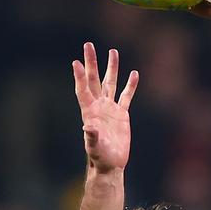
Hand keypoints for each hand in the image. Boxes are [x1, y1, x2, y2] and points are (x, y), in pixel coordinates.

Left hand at [73, 42, 137, 173]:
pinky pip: (126, 96)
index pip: (83, 90)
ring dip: (112, 68)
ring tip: (113, 51)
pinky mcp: (122, 114)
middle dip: (91, 63)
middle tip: (88, 45)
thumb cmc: (100, 158)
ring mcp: (110, 109)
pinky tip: (134, 74)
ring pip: (111, 83)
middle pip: (94, 80)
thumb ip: (91, 137)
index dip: (79, 76)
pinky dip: (130, 85)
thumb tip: (87, 127)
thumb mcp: (94, 147)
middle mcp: (99, 106)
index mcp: (89, 112)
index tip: (76, 62)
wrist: (111, 164)